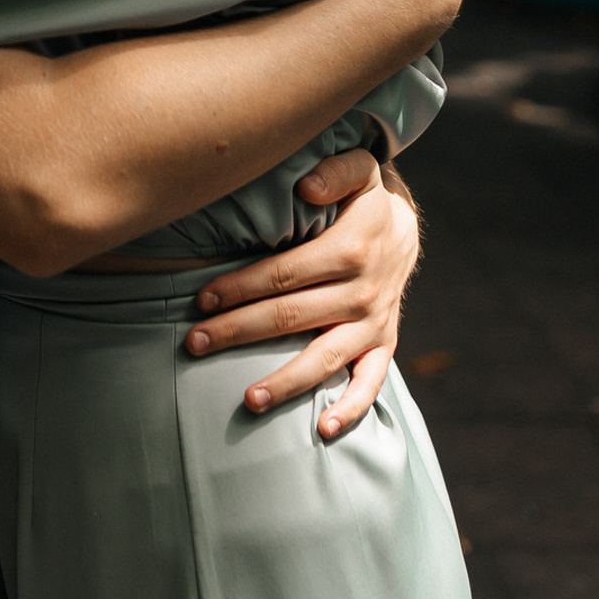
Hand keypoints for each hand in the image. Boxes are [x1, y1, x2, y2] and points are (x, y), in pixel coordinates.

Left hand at [183, 147, 419, 435]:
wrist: (403, 230)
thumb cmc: (363, 197)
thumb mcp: (359, 168)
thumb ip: (335, 170)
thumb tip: (305, 186)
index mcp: (350, 250)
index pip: (283, 275)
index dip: (240, 287)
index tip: (202, 300)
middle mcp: (363, 293)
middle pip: (291, 318)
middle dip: (239, 332)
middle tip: (195, 343)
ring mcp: (374, 324)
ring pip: (324, 359)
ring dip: (285, 381)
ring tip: (247, 400)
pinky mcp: (384, 346)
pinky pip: (370, 384)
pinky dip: (350, 410)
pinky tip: (322, 431)